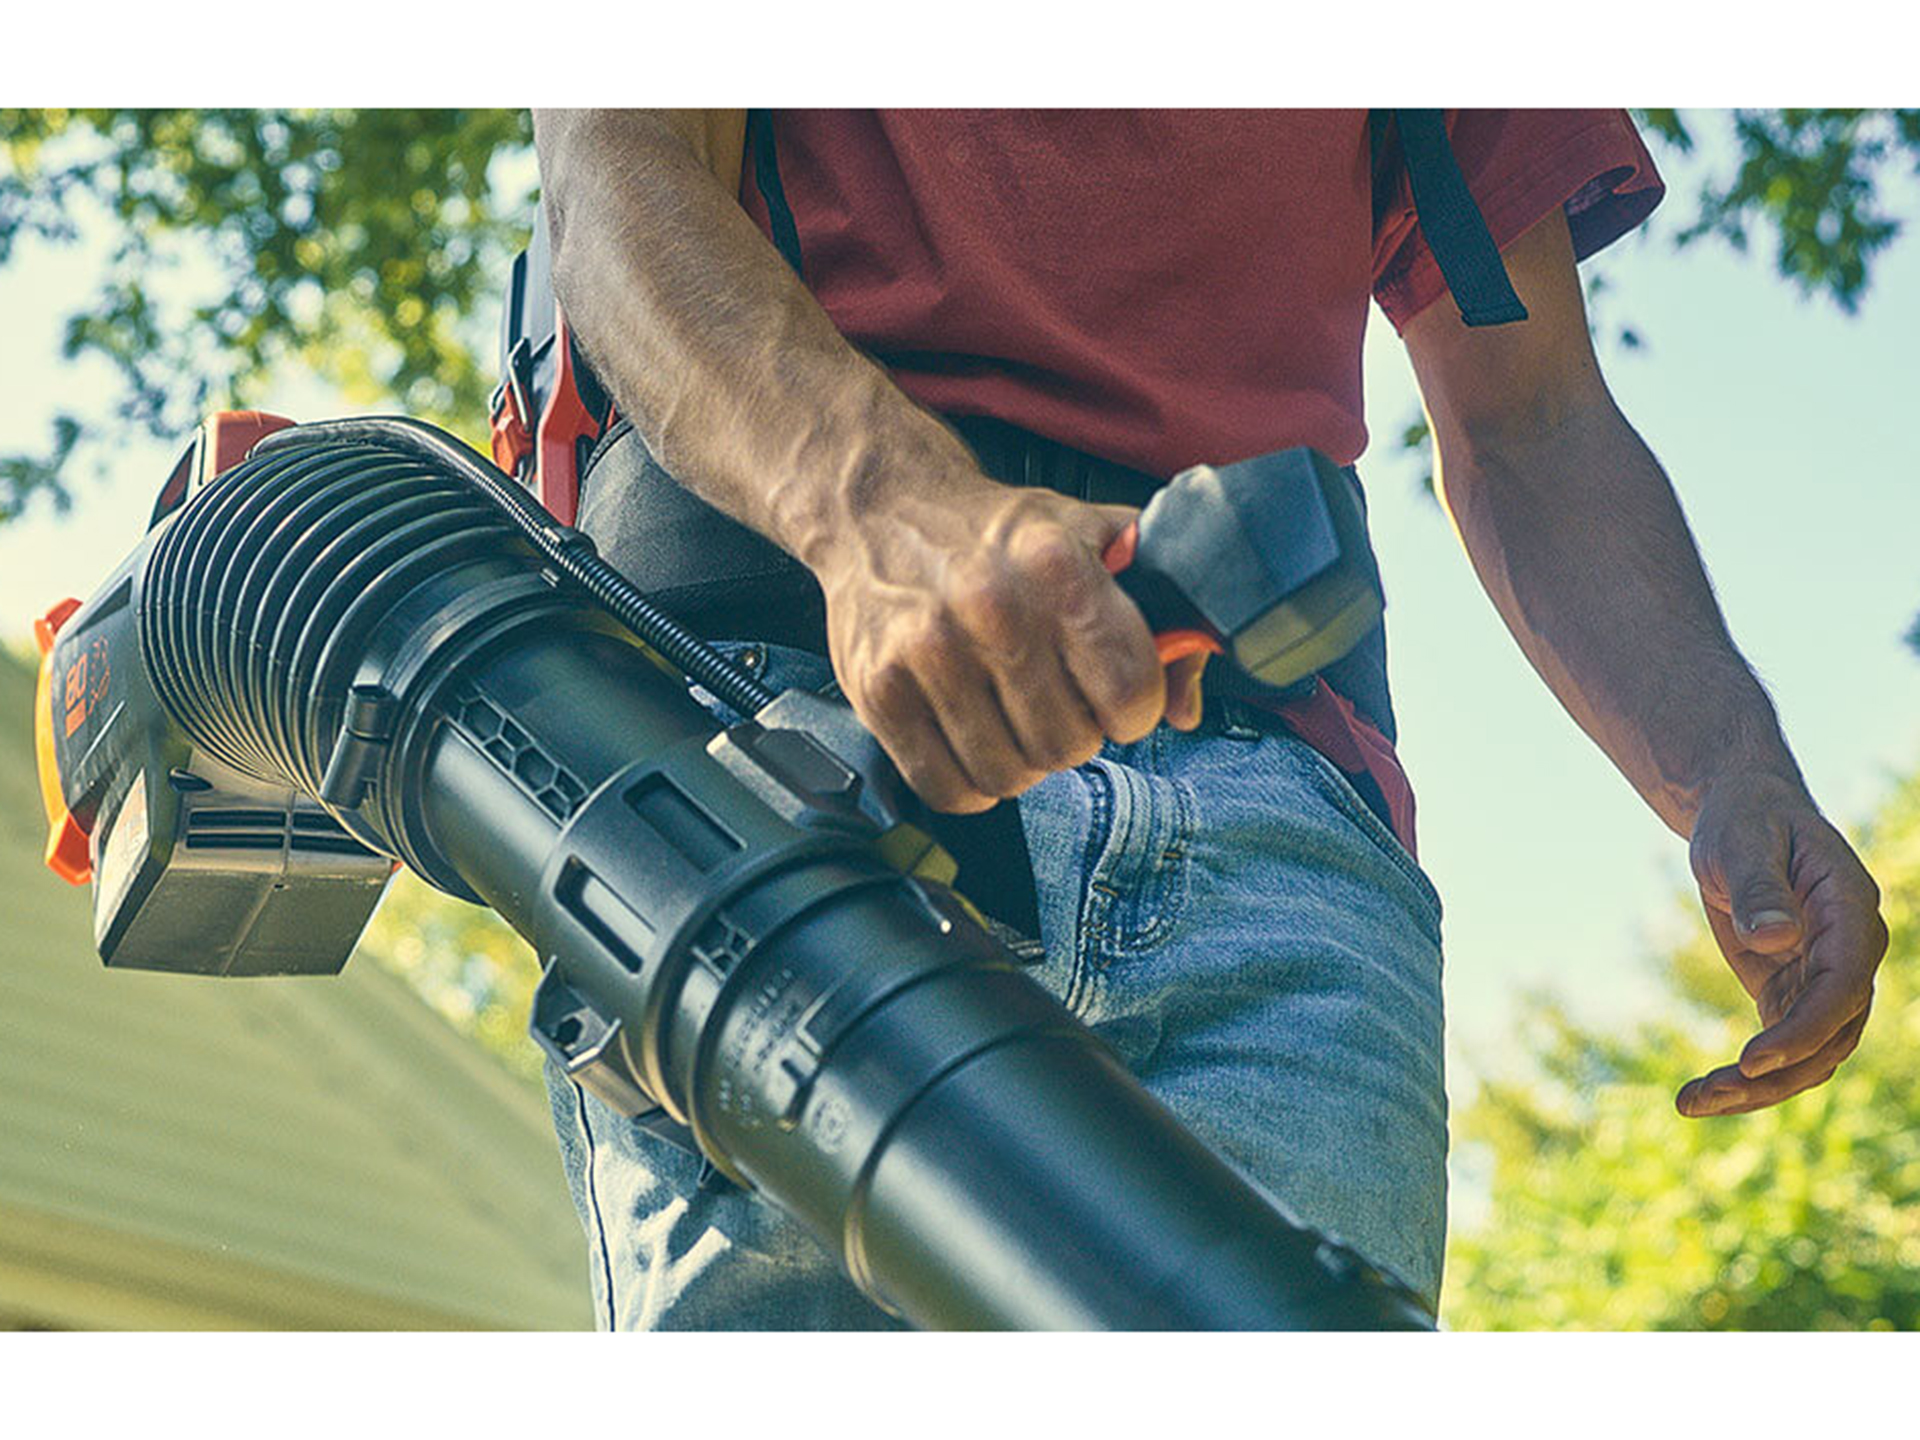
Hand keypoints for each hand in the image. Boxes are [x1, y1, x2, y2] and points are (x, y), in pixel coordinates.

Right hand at [815, 477, 1205, 812]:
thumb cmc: (999, 535)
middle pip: (1070, 746)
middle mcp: (992, 608)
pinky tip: (971, 740)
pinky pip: (946, 788)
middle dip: (1074, 735)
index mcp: (1058, 566)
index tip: (1114, 695)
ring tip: (1011, 719)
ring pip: (1009, 775)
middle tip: (1054, 701)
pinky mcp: (877, 691)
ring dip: (1021, 762)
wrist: (881, 510)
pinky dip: (968, 783)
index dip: (1134, 708)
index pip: (1131, 691)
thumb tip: (1187, 709)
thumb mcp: (1094, 539)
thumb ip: (1162, 612)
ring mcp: (927, 653)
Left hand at [1676, 770, 1887, 1117]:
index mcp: (1849, 912)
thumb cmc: (1745, 820)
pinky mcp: (1793, 990)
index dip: (1804, 1029)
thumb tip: (1776, 938)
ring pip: (1811, 1054)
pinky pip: (1784, 1047)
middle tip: (1706, 1095)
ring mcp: (1825, 977)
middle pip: (1832, 1036)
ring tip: (1690, 1103)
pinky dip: (1748, 1075)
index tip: (1752, 1059)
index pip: (1842, 986)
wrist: (1743, 815)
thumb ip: (1760, 889)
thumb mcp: (1741, 843)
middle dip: (1775, 1075)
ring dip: (1759, 1088)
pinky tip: (1701, 1095)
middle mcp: (1850, 953)